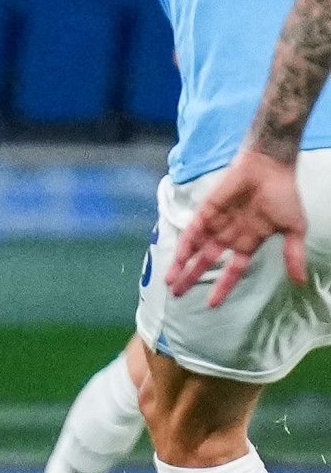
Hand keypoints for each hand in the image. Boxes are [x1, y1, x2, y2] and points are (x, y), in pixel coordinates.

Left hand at [165, 144, 311, 305]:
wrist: (272, 167)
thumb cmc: (284, 195)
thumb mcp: (294, 229)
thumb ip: (293, 254)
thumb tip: (301, 280)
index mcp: (249, 242)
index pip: (232, 270)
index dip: (223, 286)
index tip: (212, 304)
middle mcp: (229, 235)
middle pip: (206, 262)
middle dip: (192, 278)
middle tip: (177, 295)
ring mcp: (217, 223)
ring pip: (195, 249)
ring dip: (182, 264)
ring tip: (170, 282)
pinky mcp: (207, 210)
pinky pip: (193, 230)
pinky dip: (185, 244)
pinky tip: (179, 257)